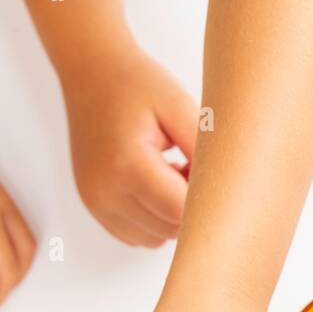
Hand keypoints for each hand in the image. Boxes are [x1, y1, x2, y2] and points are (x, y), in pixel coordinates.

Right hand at [61, 41, 197, 246]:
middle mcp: (106, 191)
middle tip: (190, 167)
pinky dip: (152, 220)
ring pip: (154, 238)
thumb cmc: (136, 84)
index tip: (207, 172)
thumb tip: (222, 190)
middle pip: (168, 228)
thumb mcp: (177, 105)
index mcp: (127, 164)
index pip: (178, 211)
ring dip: (170, 216)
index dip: (202, 199)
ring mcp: (96, 203)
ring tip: (171, 175)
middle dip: (188, 207)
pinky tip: (153, 186)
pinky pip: (137, 235)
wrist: (90, 73)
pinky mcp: (94, 208)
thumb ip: (202, 149)